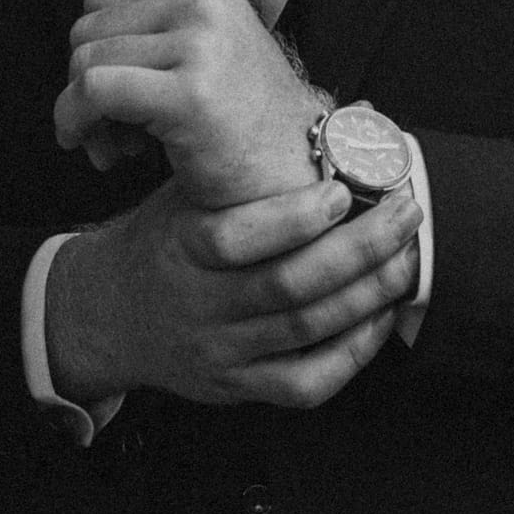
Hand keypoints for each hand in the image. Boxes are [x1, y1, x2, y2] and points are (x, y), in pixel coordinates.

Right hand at [44, 175, 423, 408]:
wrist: (108, 315)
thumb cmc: (164, 243)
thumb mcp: (184, 198)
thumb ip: (243, 177)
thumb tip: (338, 125)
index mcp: (180, 246)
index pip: (234, 238)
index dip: (293, 218)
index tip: (342, 190)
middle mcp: (198, 302)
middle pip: (287, 285)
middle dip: (359, 250)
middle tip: (404, 216)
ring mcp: (218, 351)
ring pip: (305, 330)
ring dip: (368, 294)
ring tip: (405, 258)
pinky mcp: (236, 388)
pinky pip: (305, 383)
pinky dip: (352, 353)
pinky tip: (378, 318)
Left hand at [54, 0, 327, 206]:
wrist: (295, 169)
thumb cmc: (241, 115)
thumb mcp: (199, 46)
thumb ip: (152, 2)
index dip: (93, 48)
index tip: (112, 96)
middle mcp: (204, 4)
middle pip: (86, 30)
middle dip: (81, 85)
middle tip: (111, 132)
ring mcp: (200, 46)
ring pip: (84, 61)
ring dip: (81, 116)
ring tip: (118, 147)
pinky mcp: (189, 94)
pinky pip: (94, 91)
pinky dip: (77, 123)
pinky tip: (102, 155)